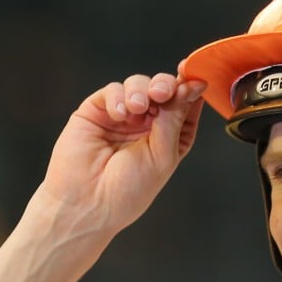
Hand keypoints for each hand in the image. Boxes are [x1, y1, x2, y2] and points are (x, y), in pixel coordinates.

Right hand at [34, 71, 206, 238]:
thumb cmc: (127, 190)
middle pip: (163, 89)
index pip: (185, 104)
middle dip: (165, 85)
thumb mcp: (163, 155)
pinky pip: (112, 90)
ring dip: (141, 90)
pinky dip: (118, 97)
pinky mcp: (97, 111)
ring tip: (137, 108)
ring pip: (138, 84)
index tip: (194, 79)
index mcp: (170, 137)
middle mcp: (147, 124)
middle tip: (162, 92)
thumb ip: (176, 118)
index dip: (190, 88)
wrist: (87, 203)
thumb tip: (193, 86)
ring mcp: (123, 116)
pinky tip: (119, 113)